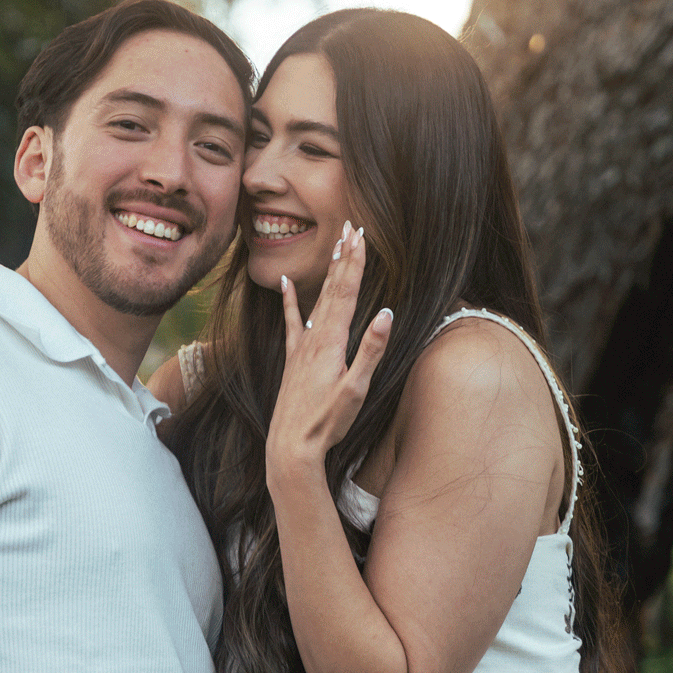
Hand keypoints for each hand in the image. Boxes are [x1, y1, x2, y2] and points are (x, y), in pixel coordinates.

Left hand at [266, 221, 392, 488]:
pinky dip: (289, 301)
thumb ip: (371, 350)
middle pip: (332, 289)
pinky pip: (292, 323)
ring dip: (327, 273)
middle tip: (351, 226)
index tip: (361, 235)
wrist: (290, 446)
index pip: (347, 292)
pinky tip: (285, 282)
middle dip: (343, 257)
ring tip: (334, 246)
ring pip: (316, 300)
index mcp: (332, 342)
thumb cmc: (327, 423)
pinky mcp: (293, 360)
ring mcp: (302, 348)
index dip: (354, 262)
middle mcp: (315, 339)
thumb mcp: (356, 389)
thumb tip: (387, 314)